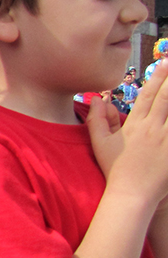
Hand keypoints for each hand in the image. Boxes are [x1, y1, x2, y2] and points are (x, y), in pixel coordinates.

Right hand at [88, 59, 167, 200]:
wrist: (131, 195)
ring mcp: (167, 140)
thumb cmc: (116, 170)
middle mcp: (153, 129)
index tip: (165, 63)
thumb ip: (97, 120)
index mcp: (135, 125)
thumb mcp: (100, 144)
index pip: (148, 96)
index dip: (157, 78)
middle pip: (167, 98)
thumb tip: (96, 99)